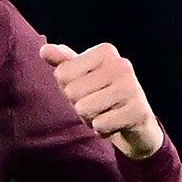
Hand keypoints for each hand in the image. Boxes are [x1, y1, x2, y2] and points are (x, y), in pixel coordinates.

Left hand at [40, 40, 164, 158]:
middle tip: (98, 105)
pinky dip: (103, 130)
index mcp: (106, 51)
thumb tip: (44, 50)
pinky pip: (100, 125)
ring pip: (84, 109)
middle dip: (79, 106)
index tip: (88, 90)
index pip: (62, 73)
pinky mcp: (137, 111)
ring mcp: (132, 87)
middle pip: (72, 92)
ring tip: (106, 114)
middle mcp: (121, 64)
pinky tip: (115, 124)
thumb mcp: (80, 77)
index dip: (69, 89)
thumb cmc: (103, 96)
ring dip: (90, 119)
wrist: (137, 123)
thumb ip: (63, 63)